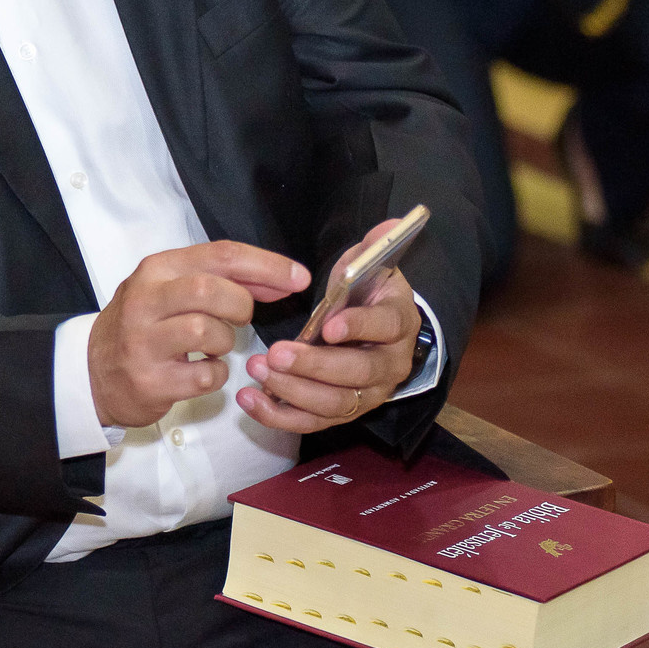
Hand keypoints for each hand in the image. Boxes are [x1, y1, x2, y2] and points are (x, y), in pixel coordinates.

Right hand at [88, 241, 309, 429]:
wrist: (93, 371)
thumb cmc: (144, 325)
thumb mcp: (172, 290)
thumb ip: (223, 280)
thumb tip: (283, 280)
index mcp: (156, 269)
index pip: (220, 255)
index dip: (266, 266)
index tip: (299, 279)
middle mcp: (145, 300)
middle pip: (212, 290)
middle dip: (241, 306)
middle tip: (239, 319)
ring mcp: (143, 341)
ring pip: (208, 332)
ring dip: (226, 342)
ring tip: (213, 346)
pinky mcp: (150, 380)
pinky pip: (206, 375)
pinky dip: (216, 375)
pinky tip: (202, 371)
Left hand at [240, 226, 421, 433]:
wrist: (374, 330)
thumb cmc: (366, 295)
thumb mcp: (371, 266)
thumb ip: (375, 247)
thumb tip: (389, 225)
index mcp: (398, 323)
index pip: (385, 326)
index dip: (359, 326)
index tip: (328, 325)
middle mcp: (390, 365)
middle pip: (357, 373)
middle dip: (314, 366)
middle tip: (276, 353)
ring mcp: (367, 394)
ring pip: (335, 403)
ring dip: (293, 390)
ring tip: (258, 370)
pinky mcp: (341, 412)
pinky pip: (312, 422)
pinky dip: (279, 415)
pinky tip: (249, 400)